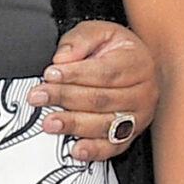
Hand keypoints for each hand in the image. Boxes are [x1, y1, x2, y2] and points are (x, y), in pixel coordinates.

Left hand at [29, 19, 158, 161]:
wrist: (136, 67)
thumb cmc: (116, 51)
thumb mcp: (100, 33)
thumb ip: (81, 40)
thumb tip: (62, 58)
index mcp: (138, 64)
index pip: (105, 72)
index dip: (75, 75)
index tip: (51, 74)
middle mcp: (143, 93)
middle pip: (102, 99)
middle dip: (66, 98)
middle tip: (39, 97)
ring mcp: (138, 117)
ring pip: (105, 124)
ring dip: (74, 125)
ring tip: (50, 122)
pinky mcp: (129, 136)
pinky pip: (113, 147)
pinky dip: (94, 151)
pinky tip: (76, 149)